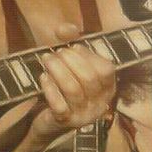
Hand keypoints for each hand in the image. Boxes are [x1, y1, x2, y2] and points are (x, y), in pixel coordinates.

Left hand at [30, 23, 115, 145]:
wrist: (47, 119)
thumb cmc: (63, 87)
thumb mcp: (70, 63)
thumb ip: (70, 41)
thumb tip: (65, 28)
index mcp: (108, 88)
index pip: (106, 69)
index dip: (88, 55)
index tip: (73, 47)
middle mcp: (100, 104)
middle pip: (89, 78)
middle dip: (69, 61)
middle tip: (54, 54)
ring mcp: (83, 115)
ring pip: (73, 89)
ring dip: (57, 70)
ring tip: (46, 61)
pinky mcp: (66, 122)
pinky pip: (59, 104)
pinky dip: (50, 88)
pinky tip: (43, 78)